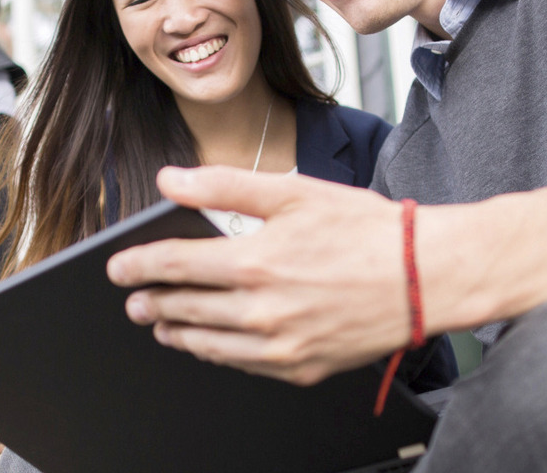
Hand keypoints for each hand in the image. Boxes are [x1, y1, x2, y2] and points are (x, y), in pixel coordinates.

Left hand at [106, 166, 412, 385]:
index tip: (117, 268)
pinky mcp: (301, 367)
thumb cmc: (366, 230)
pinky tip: (208, 344)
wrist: (429, 276)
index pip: (172, 265)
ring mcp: (281, 345)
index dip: (137, 266)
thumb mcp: (291, 193)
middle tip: (134, 300)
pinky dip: (217, 353)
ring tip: (160, 326)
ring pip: (206, 345)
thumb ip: (223, 186)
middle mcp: (262, 310)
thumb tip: (170, 180)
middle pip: (183, 309)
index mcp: (254, 263)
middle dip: (151, 303)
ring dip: (176, 334)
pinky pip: (242, 364)